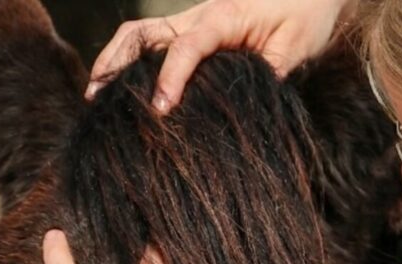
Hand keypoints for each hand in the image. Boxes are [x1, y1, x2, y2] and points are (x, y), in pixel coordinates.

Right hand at [86, 0, 357, 110]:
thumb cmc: (306, 15)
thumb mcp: (295, 48)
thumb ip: (266, 74)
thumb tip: (239, 111)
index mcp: (224, 18)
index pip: (187, 48)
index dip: (170, 79)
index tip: (161, 110)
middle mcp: (199, 16)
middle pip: (144, 33)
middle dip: (115, 62)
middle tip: (95, 97)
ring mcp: (192, 21)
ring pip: (141, 35)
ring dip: (114, 60)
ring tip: (95, 95)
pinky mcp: (194, 31)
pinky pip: (154, 43)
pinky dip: (131, 62)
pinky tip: (120, 89)